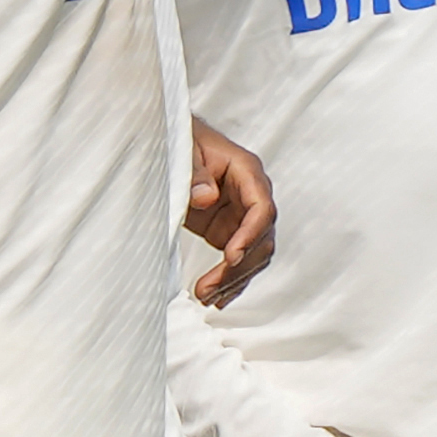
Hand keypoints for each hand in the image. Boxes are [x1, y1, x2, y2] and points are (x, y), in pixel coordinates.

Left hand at [184, 120, 277, 307]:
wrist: (174, 143)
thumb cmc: (182, 139)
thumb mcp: (184, 148)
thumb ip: (194, 171)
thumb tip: (207, 198)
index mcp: (246, 172)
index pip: (262, 208)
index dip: (250, 235)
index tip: (230, 256)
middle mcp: (251, 196)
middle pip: (261, 239)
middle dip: (238, 268)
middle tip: (208, 289)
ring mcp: (241, 217)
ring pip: (254, 255)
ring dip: (234, 280)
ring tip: (205, 297)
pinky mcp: (228, 231)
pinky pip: (239, 260)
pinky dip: (230, 280)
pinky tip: (215, 298)